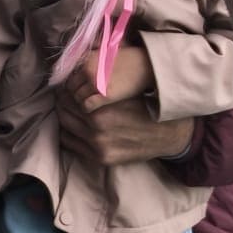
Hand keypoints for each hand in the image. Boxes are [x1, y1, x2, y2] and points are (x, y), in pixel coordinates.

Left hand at [57, 90, 194, 166]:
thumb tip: (76, 74)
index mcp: (102, 108)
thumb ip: (101, 86)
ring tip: (67, 107)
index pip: (69, 94)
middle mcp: (97, 128)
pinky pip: (71, 144)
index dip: (66, 86)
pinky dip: (67, 132)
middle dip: (62, 100)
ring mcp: (98, 146)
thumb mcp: (127, 90)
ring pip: (66, 126)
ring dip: (64, 114)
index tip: (67, 82)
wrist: (171, 134)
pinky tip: (72, 124)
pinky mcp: (101, 158)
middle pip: (64, 109)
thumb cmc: (149, 105)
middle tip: (64, 93)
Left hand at [68, 45, 153, 111]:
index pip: (69, 75)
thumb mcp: (107, 50)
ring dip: (80, 101)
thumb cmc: (129, 58)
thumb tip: (78, 58)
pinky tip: (92, 108)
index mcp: (87, 59)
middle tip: (78, 98)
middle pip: (70, 88)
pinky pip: (87, 105)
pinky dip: (86, 107)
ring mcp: (95, 83)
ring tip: (86, 104)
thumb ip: (91, 55)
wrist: (147, 65)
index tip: (73, 89)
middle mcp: (87, 70)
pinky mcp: (105, 95)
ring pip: (77, 97)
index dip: (70, 83)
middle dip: (73, 93)